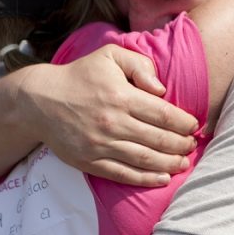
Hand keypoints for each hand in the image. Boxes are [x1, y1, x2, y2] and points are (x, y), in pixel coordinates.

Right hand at [17, 44, 198, 186]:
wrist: (39, 101)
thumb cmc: (81, 75)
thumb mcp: (110, 55)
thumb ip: (140, 64)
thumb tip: (161, 89)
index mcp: (121, 96)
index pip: (163, 114)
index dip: (183, 123)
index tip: (194, 125)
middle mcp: (112, 122)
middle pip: (158, 139)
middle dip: (181, 144)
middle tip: (192, 145)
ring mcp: (100, 145)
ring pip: (144, 159)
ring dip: (169, 164)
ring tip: (184, 163)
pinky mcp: (89, 161)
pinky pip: (123, 174)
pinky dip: (145, 179)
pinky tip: (162, 178)